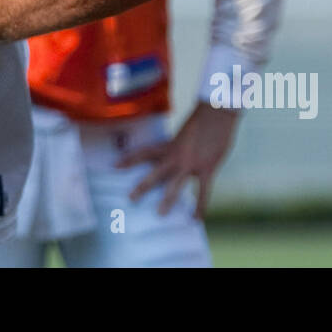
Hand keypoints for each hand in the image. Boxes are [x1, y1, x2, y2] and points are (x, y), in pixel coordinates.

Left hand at [116, 102, 239, 217]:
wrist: (217, 112)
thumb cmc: (203, 119)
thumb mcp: (185, 131)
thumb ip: (180, 146)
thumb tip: (179, 156)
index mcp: (169, 145)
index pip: (144, 152)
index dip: (129, 158)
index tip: (114, 165)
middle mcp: (176, 155)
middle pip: (155, 173)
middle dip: (142, 186)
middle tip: (130, 198)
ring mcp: (190, 163)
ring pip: (174, 185)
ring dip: (167, 200)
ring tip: (159, 214)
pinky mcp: (206, 169)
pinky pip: (203, 192)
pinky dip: (200, 207)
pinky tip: (196, 219)